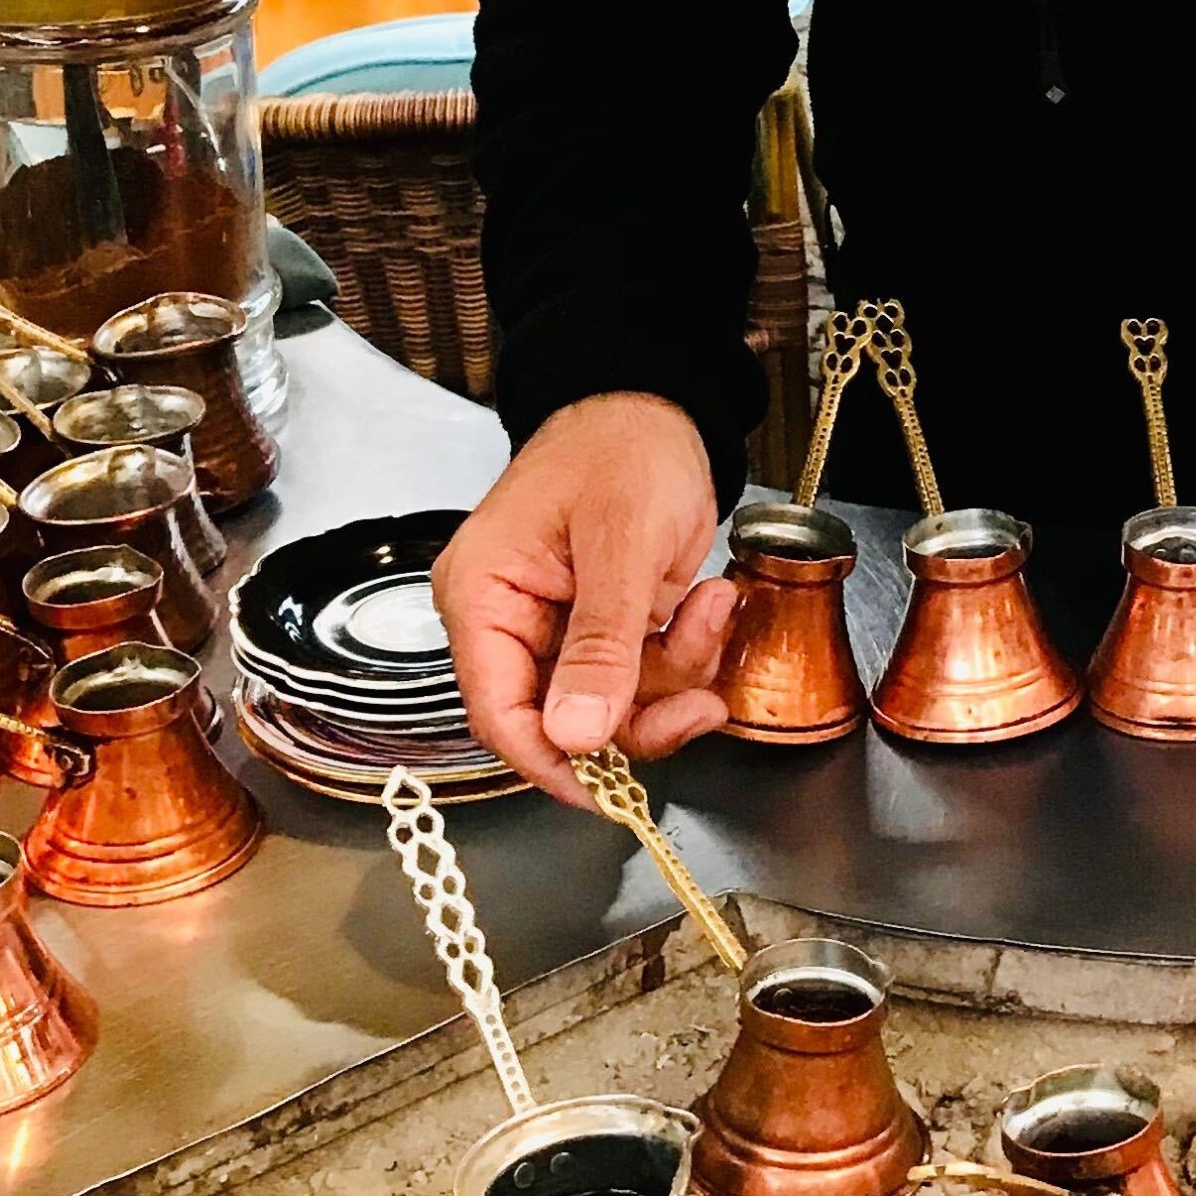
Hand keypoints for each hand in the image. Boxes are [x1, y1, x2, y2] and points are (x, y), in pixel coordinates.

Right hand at [433, 393, 733, 798]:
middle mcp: (513, 621)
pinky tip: (709, 598)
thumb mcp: (619, 542)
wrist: (659, 402)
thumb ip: (599, 643)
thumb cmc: (620, 446)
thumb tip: (574, 735)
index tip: (606, 794)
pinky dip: (687, 651)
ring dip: (677, 672)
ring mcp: (562, 625)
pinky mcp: (608, 624)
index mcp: (483, 598)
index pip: (499, 712)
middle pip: (565, 718)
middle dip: (641, 711)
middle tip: (701, 701)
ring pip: (616, 703)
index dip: (550, 761)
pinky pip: (645, 673)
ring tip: (711, 606)